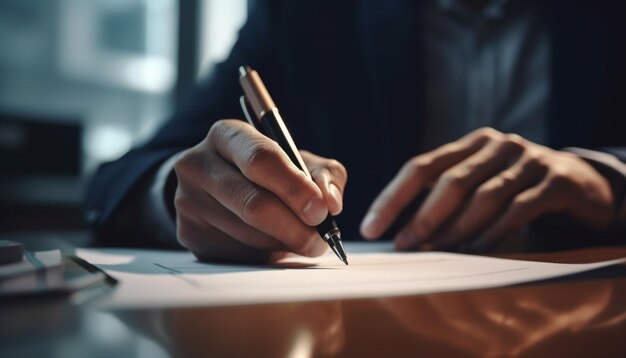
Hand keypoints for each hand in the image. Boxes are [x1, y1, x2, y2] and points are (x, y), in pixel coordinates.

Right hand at [174, 119, 346, 262]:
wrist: (214, 188)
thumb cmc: (266, 171)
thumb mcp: (298, 160)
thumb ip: (323, 175)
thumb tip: (331, 203)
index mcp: (227, 135)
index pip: (260, 159)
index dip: (294, 187)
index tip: (321, 211)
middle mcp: (198, 164)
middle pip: (252, 202)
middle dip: (294, 226)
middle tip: (320, 240)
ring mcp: (188, 201)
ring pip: (247, 233)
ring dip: (284, 243)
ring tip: (302, 242)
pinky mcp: (189, 233)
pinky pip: (237, 252)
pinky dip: (265, 254)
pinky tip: (273, 244)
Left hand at [360, 128, 613, 250]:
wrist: (580, 180)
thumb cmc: (515, 185)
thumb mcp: (480, 180)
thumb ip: (447, 193)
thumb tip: (401, 230)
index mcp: (470, 144)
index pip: (421, 167)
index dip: (393, 198)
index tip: (371, 227)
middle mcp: (497, 145)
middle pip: (450, 181)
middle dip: (421, 218)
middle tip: (402, 245)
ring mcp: (529, 161)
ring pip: (483, 197)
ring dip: (456, 229)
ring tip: (435, 251)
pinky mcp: (555, 182)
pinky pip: (519, 209)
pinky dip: (494, 232)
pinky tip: (476, 251)